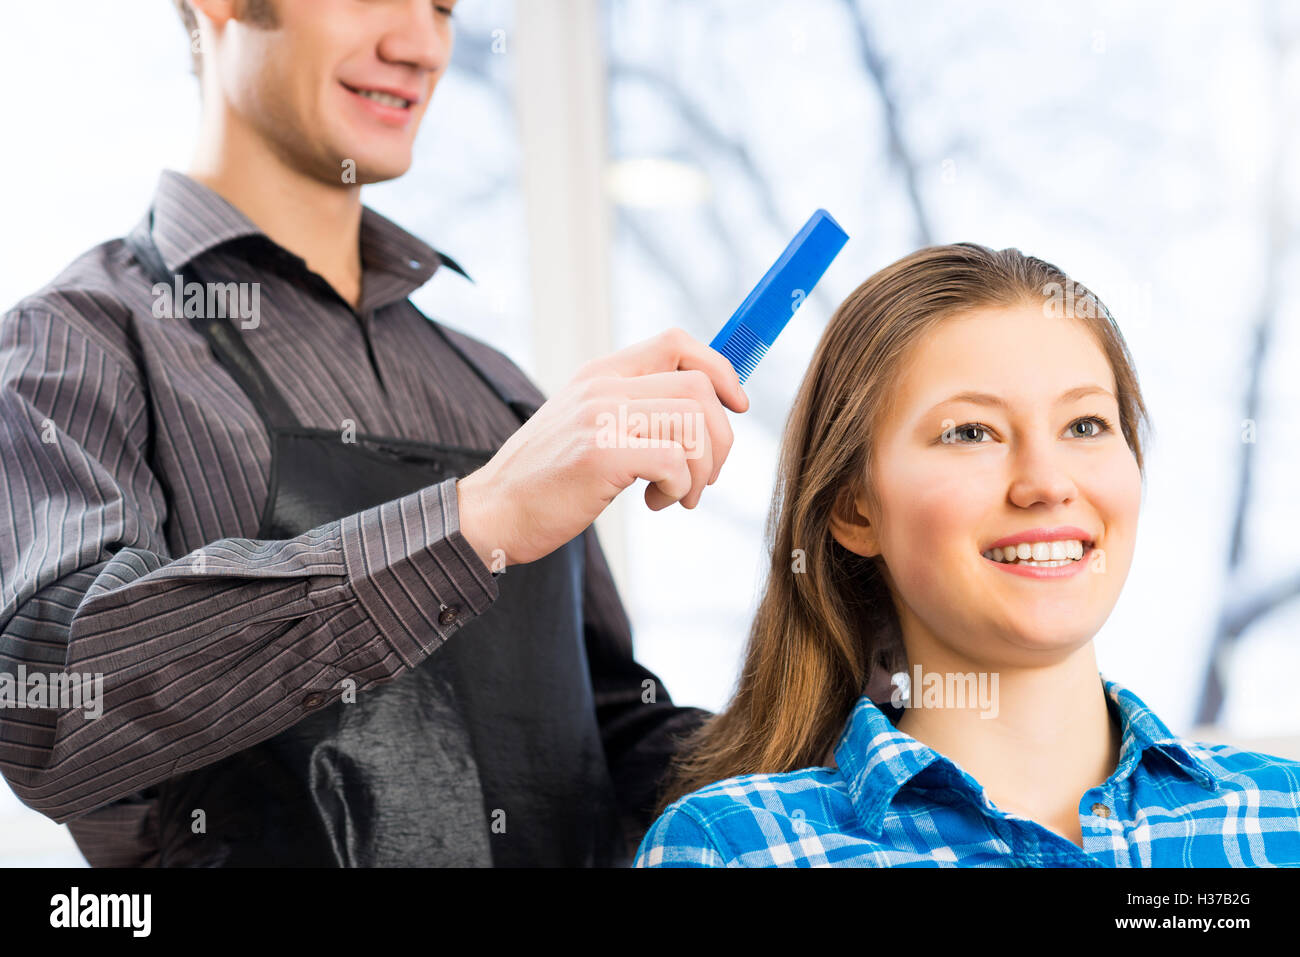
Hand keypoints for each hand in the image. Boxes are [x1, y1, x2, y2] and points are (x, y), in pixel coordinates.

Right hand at [455, 327, 748, 568]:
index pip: (677, 342)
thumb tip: (702, 411)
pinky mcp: (601, 454)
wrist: (492, 512)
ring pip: (695, 424)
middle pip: (699, 388)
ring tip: (679, 495)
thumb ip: (631, 409)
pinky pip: (675, 461)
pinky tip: (655, 502)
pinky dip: (680, 489)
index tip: (736, 406)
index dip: (720, 370)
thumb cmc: (546, 479)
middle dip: (720, 439)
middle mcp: (603, 387)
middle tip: (703, 477)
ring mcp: (601, 417)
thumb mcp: (586, 425)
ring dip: (701, 470)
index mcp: (601, 374)